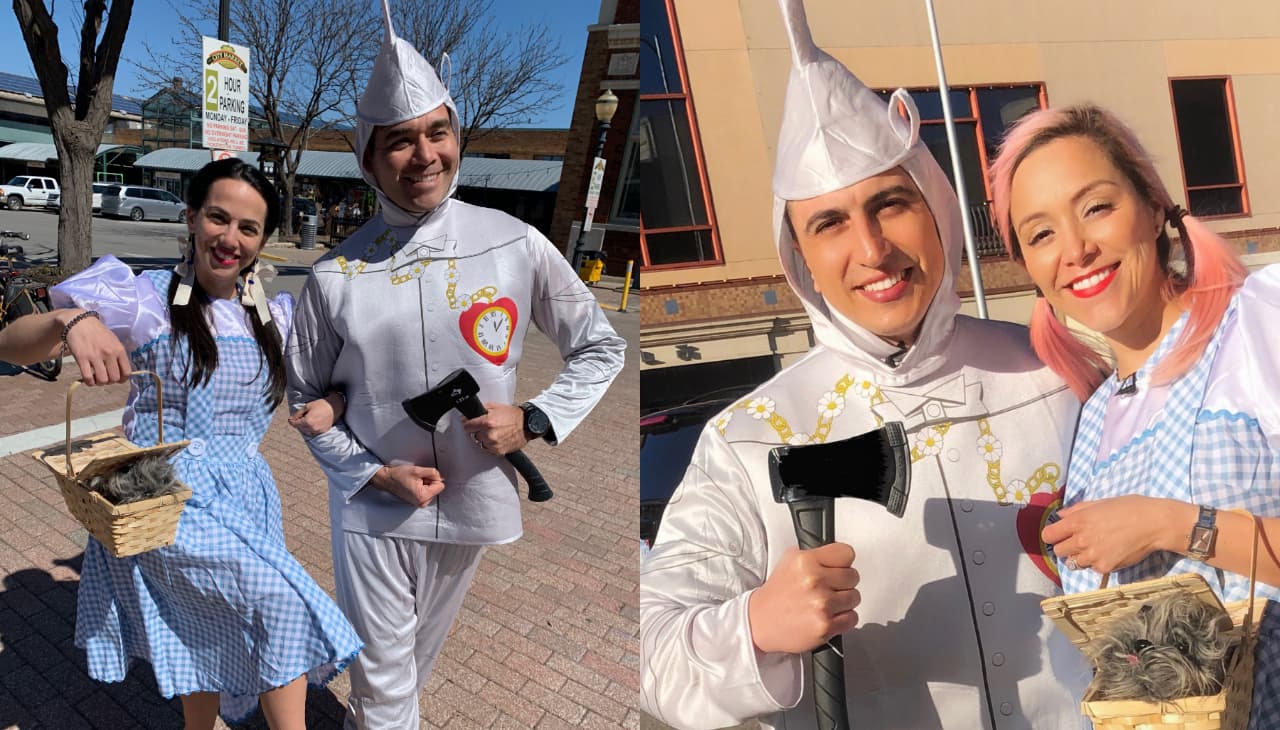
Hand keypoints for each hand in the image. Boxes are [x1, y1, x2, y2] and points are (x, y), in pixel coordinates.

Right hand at [63, 311, 129, 385]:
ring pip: (102, 380)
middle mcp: (109, 354)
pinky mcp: (82, 358)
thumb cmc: (98, 332)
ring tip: (96, 378)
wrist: (80, 322)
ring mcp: (95, 356)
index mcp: (119, 350)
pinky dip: (89, 382)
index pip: (127, 372)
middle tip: (104, 377)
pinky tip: (88, 379)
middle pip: (114, 378)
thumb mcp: (114, 341)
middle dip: (110, 381)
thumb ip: (118, 355)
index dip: (122, 379)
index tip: (117, 379)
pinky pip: (87, 377)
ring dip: (99, 382)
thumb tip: (122, 371)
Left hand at [288, 395, 338, 436]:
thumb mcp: (307, 406)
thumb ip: (298, 413)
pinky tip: (310, 424)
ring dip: (304, 427)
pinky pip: (313, 432)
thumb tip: (292, 418)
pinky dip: (310, 429)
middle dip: (298, 423)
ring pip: (306, 432)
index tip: (290, 419)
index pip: (296, 424)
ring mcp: (318, 431)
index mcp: (307, 421)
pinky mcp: (322, 431)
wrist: (334, 407)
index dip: (291, 421)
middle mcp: (312, 428)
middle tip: (297, 418)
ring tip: (304, 421)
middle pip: (300, 428)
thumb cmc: (321, 405)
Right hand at [370, 464, 445, 507]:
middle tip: (416, 479)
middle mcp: (422, 503)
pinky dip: (422, 486)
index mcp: (423, 497)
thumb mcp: (418, 470)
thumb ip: (433, 473)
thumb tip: (440, 477)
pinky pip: (426, 492)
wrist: (386, 479)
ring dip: (425, 483)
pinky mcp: (417, 501)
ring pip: (432, 489)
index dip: (433, 477)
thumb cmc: (399, 475)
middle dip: (429, 481)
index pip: (440, 485)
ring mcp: (419, 503)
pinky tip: (413, 484)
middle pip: (436, 488)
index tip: (422, 476)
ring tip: (413, 481)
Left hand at [462, 402, 528, 455]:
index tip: (470, 424)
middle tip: (488, 427)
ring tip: (495, 432)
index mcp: (486, 422)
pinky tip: (499, 438)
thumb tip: (469, 414)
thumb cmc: (513, 415)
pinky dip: (492, 445)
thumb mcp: (495, 406)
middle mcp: (489, 435)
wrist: (527, 424)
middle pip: (474, 435)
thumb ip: (480, 410)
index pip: (467, 427)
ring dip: (485, 439)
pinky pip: (489, 449)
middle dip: (479, 431)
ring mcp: (494, 444)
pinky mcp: (499, 451)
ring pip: (481, 443)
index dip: (469, 424)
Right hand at [747, 543, 859, 654]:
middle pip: (853, 576)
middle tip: (828, 588)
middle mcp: (814, 580)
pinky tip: (828, 615)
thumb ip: (816, 554)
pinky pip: (852, 618)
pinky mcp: (825, 625)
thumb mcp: (789, 561)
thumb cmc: (777, 595)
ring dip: (844, 601)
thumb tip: (837, 555)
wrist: (761, 622)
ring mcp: (821, 603)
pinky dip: (844, 618)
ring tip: (826, 603)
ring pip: (855, 597)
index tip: (837, 568)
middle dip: (843, 582)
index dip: (842, 562)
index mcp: (805, 561)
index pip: (846, 553)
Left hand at [1043, 495, 1188, 574]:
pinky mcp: (1105, 567)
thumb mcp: (1100, 502)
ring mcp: (1093, 556)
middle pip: (1058, 552)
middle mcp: (1081, 540)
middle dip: (1066, 547)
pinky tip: (1110, 552)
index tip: (1059, 535)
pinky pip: (1093, 568)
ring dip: (1081, 557)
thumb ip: (1077, 510)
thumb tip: (1060, 516)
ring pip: (1074, 562)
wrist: (1154, 524)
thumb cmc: (1129, 508)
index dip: (1052, 535)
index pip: (1048, 535)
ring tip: (1097, 547)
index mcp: (1077, 521)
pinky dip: (1098, 563)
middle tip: (1080, 542)